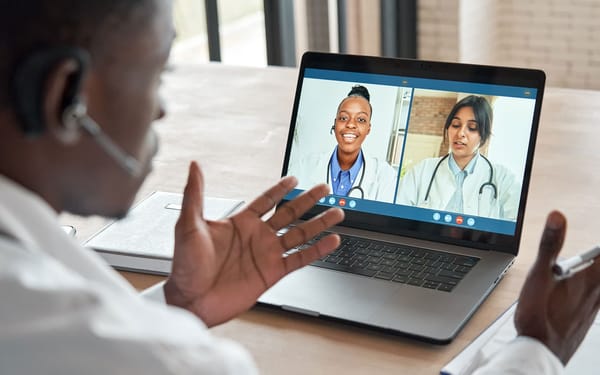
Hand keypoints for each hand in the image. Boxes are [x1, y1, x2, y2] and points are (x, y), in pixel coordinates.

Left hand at [164, 162, 343, 326]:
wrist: (190, 300)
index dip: (280, 189)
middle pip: (289, 214)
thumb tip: (194, 166)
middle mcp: (257, 236)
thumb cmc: (184, 264)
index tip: (293, 178)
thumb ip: (195, 194)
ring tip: (337, 212)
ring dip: (318, 223)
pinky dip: (317, 250)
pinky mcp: (272, 273)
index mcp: (240, 223)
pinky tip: (331, 241)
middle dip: (307, 201)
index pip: (265, 201)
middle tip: (324, 188)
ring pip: (299, 234)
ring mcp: (266, 254)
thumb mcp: (189, 224)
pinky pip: (300, 259)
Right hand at [515, 211, 599, 363]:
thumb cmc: (539, 314)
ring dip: (593, 275)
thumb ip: (550, 244)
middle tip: (572, 264)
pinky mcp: (589, 316)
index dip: (596, 251)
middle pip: (599, 269)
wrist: (540, 349)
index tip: (584, 253)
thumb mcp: (539, 273)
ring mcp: (595, 304)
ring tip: (574, 273)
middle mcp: (597, 290)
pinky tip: (578, 291)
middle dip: (593, 261)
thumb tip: (558, 216)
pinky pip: (596, 298)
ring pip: (598, 284)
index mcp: (589, 275)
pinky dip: (591, 290)